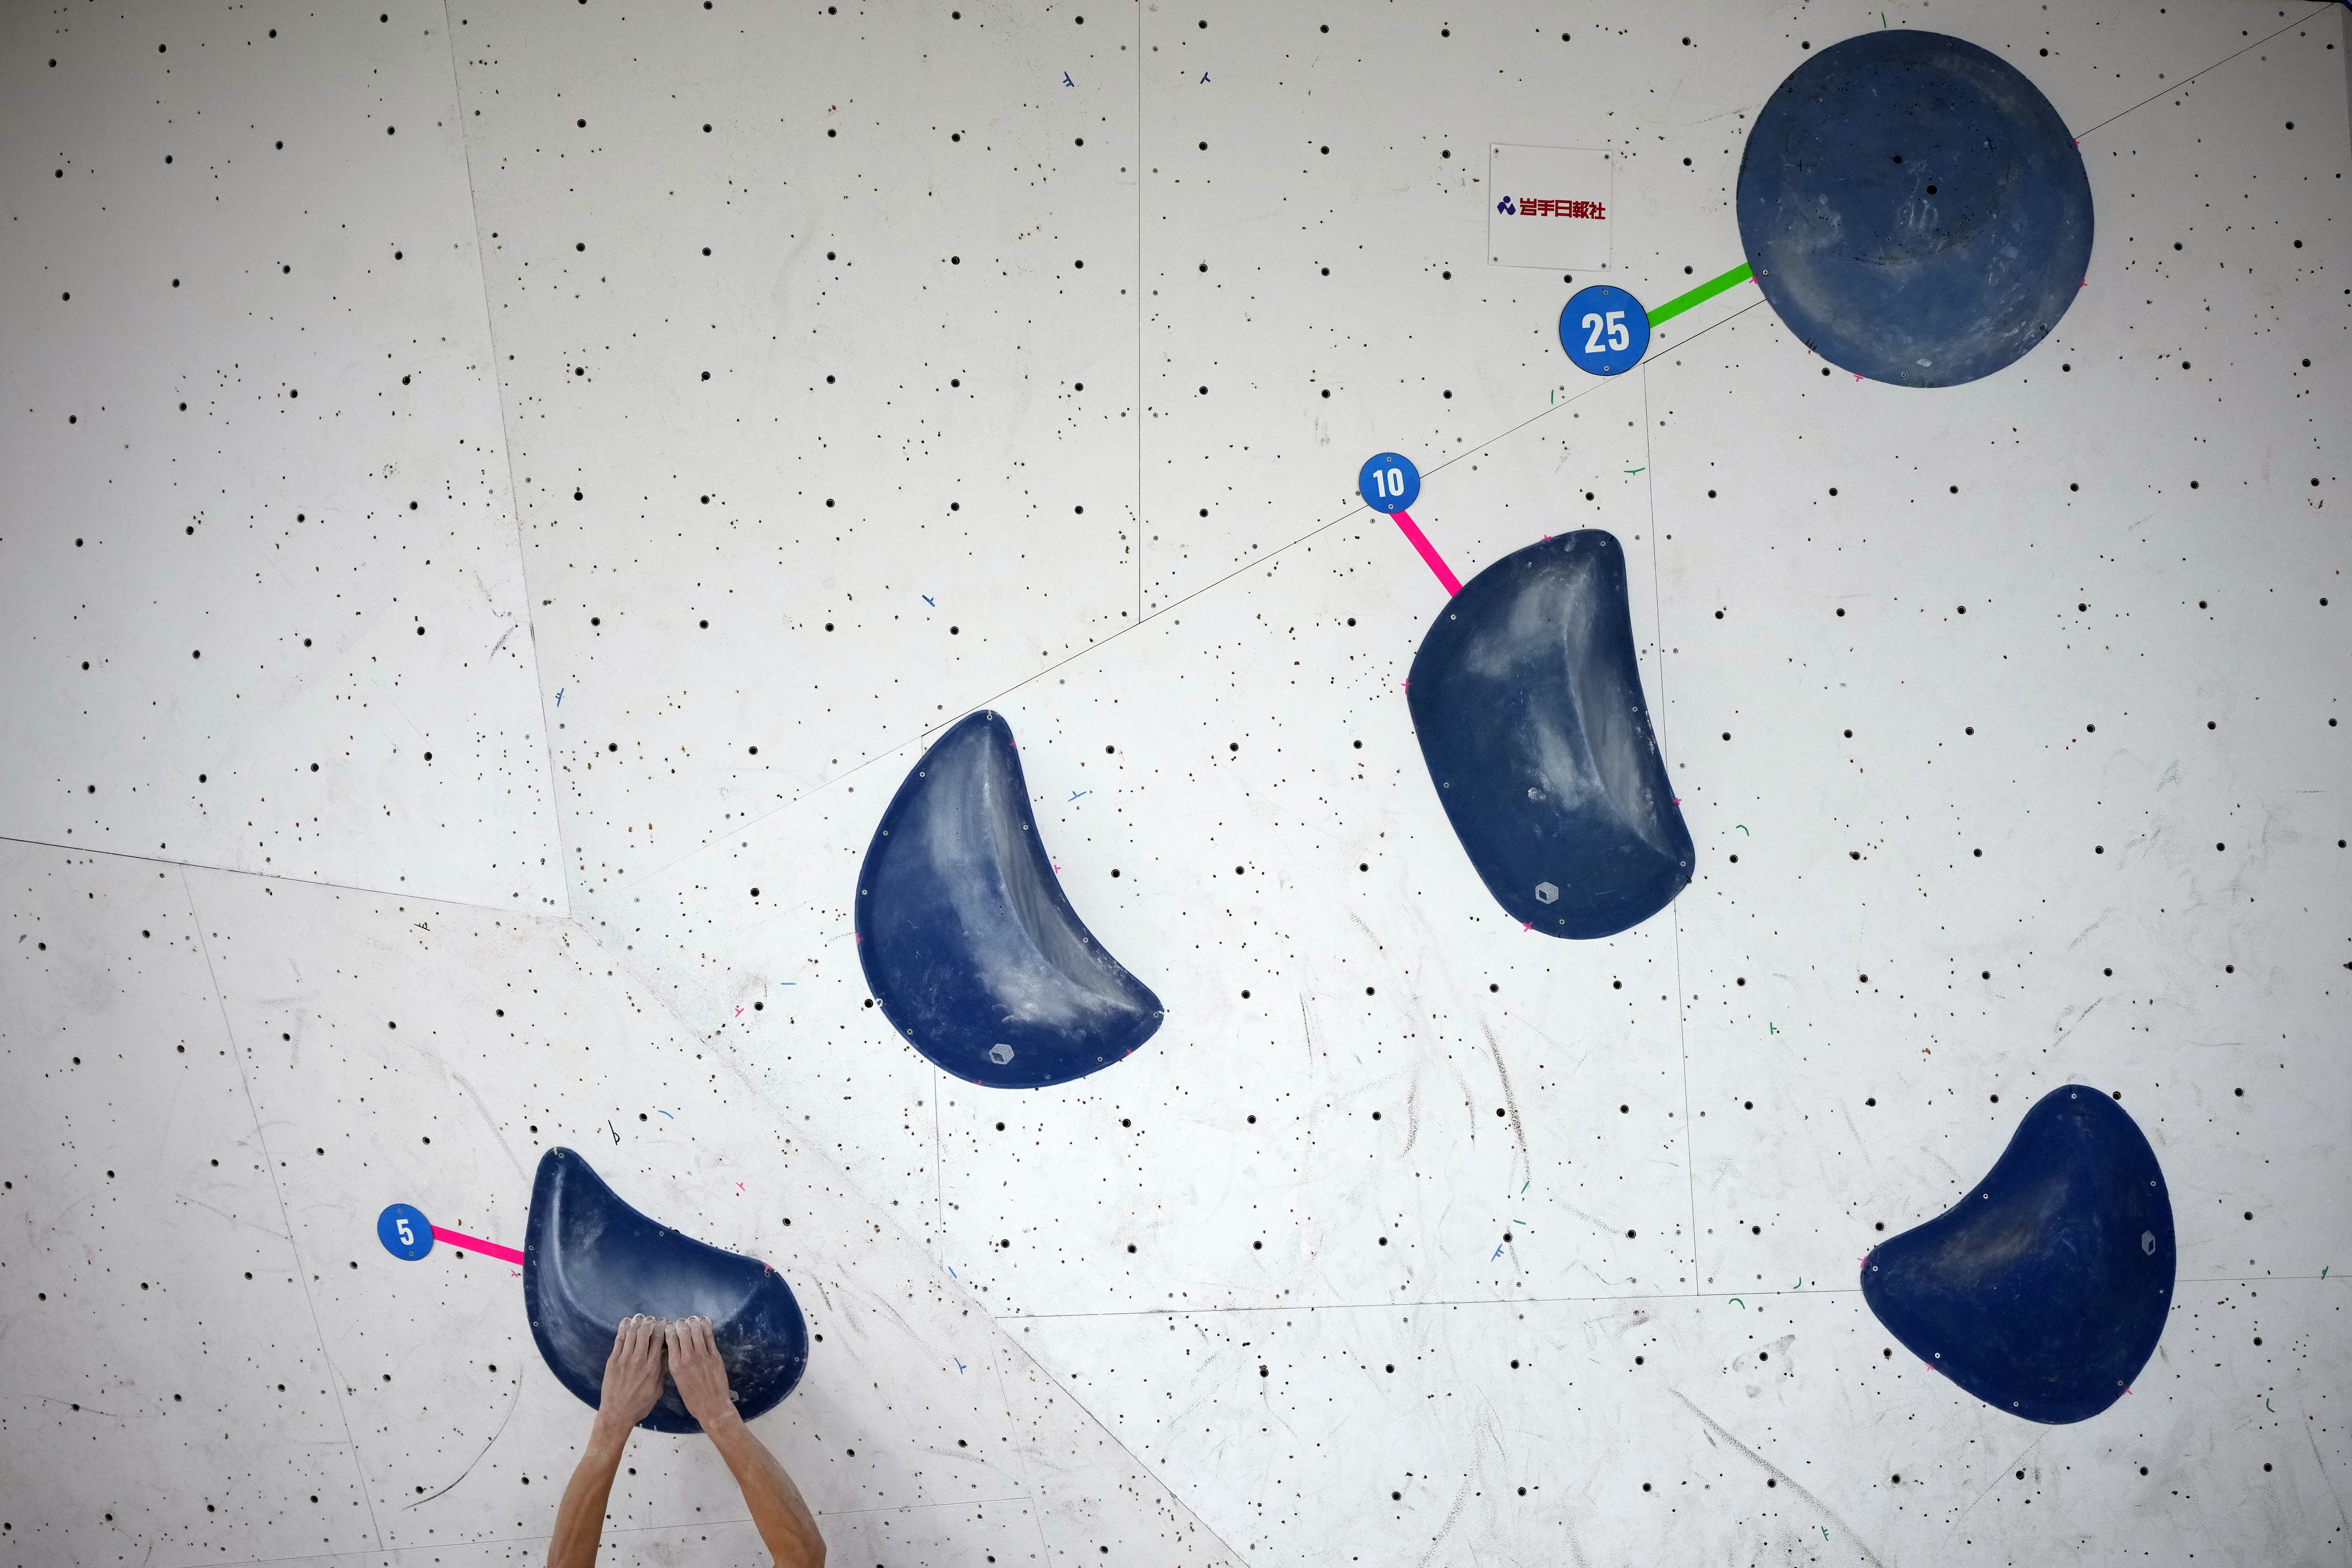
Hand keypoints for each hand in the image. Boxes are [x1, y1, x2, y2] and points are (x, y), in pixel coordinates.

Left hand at [595, 1314, 666, 1432]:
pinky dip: (623, 1329)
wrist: (617, 1414)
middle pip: (645, 1332)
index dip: (662, 1327)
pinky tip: (626, 1323)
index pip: (658, 1339)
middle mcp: (638, 1359)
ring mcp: (624, 1359)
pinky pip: (619, 1341)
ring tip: (641, 1318)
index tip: (664, 1322)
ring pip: (631, 1333)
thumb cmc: (640, 1405)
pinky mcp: (613, 1361)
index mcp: (652, 1367)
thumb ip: (661, 1370)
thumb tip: (666, 1353)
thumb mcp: (657, 1390)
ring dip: (637, 1323)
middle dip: (650, 1322)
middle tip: (653, 1319)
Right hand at [664, 1316, 740, 1432]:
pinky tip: (704, 1321)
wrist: (711, 1406)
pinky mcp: (715, 1355)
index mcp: (675, 1365)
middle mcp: (687, 1357)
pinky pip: (709, 1336)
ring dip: (693, 1322)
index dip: (669, 1329)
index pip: (670, 1338)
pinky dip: (706, 1326)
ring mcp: (702, 1355)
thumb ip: (675, 1364)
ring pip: (696, 1330)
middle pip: (682, 1330)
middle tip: (681, 1323)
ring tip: (692, 1321)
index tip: (670, 1326)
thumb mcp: (677, 1380)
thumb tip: (674, 1349)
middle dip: (681, 1323)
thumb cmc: (692, 1398)